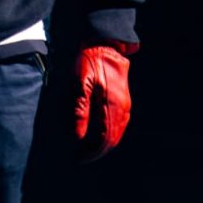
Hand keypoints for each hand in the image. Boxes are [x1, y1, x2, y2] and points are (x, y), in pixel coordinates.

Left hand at [73, 45, 130, 162]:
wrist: (105, 43)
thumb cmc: (89, 60)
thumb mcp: (79, 83)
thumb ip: (79, 110)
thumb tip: (77, 137)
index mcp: (111, 106)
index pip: (104, 139)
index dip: (91, 152)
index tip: (78, 158)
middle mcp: (122, 108)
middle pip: (112, 140)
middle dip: (96, 151)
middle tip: (80, 157)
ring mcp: (125, 105)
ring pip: (116, 133)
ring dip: (103, 144)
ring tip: (87, 149)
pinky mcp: (124, 100)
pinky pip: (118, 124)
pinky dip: (109, 135)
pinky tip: (98, 134)